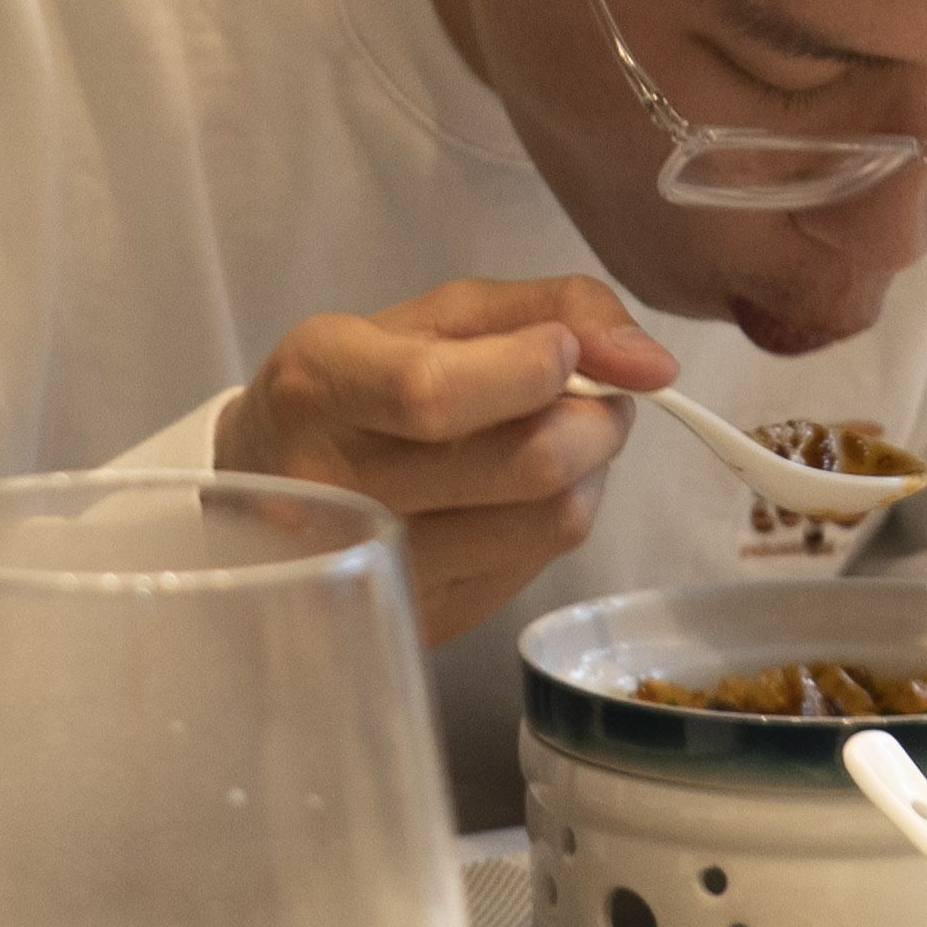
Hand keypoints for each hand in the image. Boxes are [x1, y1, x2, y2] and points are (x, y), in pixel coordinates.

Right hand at [216, 275, 675, 645]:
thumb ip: (556, 306)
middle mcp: (337, 491)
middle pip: (524, 466)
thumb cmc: (364, 381)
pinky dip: (559, 516)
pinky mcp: (422, 621)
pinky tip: (526, 493)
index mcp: (322, 387)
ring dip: (590, 470)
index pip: (436, 394)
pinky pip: (540, 565)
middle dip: (597, 417)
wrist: (271, 484)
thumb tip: (655, 362)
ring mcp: (378, 570)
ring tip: (562, 440)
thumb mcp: (440, 314)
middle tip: (592, 396)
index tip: (559, 349)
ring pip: (551, 523)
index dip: (532, 368)